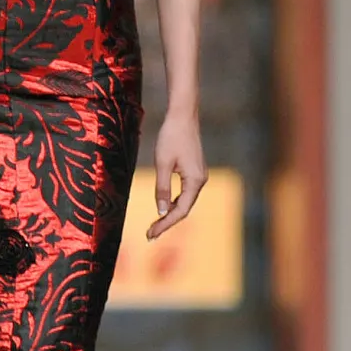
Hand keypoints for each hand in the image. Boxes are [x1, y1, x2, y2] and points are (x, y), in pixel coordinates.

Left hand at [147, 111, 207, 239]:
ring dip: (170, 213)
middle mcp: (201, 181)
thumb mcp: (162, 164)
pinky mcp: (195, 171)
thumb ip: (162, 188)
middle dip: (167, 222)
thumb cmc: (171, 137)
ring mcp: (199, 176)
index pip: (180, 211)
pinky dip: (174, 201)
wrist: (183, 115)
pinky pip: (185, 192)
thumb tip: (160, 211)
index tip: (150, 235)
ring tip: (154, 225)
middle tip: (150, 235)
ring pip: (185, 201)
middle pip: (184, 209)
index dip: (165, 224)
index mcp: (195, 181)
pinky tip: (163, 207)